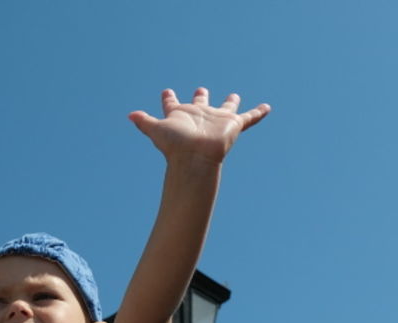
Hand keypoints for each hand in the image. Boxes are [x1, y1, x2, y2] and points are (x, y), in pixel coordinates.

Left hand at [129, 87, 269, 165]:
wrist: (195, 157)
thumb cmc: (176, 145)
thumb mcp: (156, 130)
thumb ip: (144, 122)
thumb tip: (130, 116)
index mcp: (181, 117)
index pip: (173, 105)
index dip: (169, 99)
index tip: (167, 92)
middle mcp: (200, 117)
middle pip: (201, 104)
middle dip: (200, 97)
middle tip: (200, 90)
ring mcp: (217, 121)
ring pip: (226, 108)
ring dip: (231, 103)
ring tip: (234, 96)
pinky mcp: (233, 125)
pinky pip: (249, 118)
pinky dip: (258, 113)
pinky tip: (267, 107)